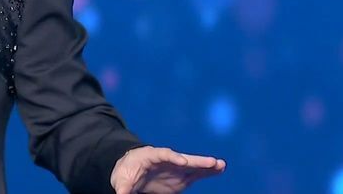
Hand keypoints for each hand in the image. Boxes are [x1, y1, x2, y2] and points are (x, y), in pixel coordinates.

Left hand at [110, 145, 225, 193]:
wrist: (130, 172)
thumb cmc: (125, 173)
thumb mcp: (121, 180)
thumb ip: (123, 189)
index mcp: (150, 155)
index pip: (163, 154)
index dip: (173, 157)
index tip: (182, 161)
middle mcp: (166, 160)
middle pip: (182, 158)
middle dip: (196, 160)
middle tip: (212, 162)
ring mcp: (175, 168)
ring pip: (193, 166)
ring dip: (207, 166)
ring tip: (221, 165)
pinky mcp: (181, 177)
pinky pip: (196, 173)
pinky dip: (208, 172)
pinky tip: (219, 169)